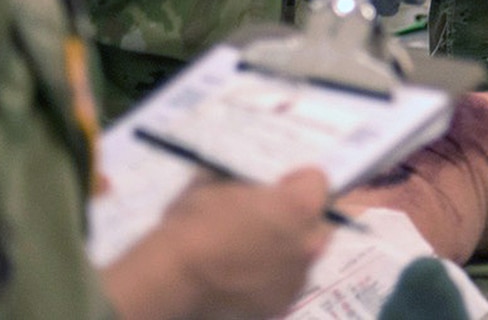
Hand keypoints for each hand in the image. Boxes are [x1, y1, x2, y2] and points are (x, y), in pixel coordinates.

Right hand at [107, 168, 331, 318]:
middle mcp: (309, 243)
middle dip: (298, 218)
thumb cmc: (193, 225)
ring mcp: (296, 279)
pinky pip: (283, 285)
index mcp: (300, 207)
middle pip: (317, 222)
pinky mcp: (280, 307)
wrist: (169, 280)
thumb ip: (244, 181)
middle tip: (267, 220)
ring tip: (249, 253)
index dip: (295, 182)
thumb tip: (245, 180)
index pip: (317, 182)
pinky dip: (270, 280)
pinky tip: (242, 277)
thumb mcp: (215, 183)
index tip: (276, 187)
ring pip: (302, 256)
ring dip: (285, 251)